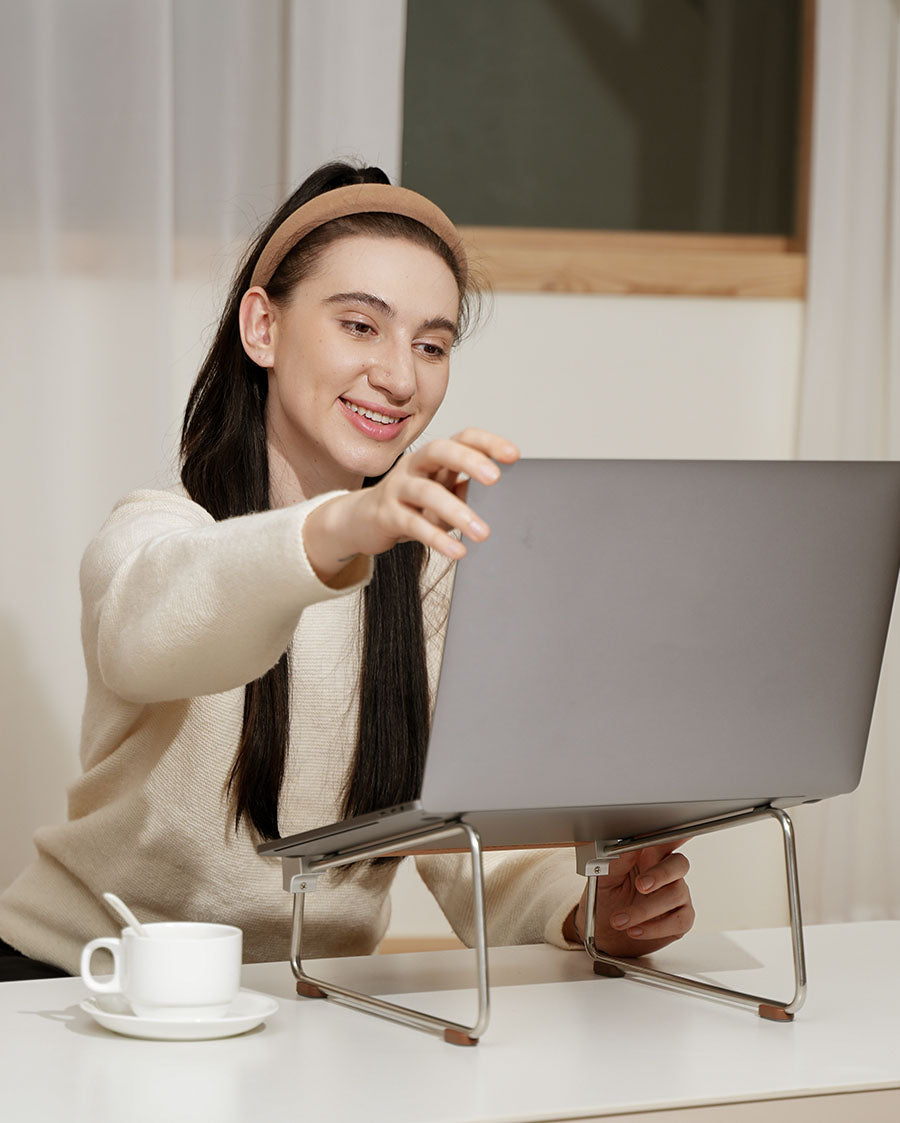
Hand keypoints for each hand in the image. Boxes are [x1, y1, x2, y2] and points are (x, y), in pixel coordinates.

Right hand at [303, 429, 519, 581]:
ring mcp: (397, 488)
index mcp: (434, 457)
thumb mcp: (442, 495)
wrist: (362, 521)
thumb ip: (466, 491)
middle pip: (440, 451)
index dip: (487, 443)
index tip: (514, 455)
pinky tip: (457, 551)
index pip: (462, 438)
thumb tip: (503, 496)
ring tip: (483, 533)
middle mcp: (414, 466)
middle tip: (495, 478)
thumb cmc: (410, 505)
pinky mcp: (385, 514)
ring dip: (457, 511)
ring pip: (426, 492)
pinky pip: (412, 523)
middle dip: (468, 461)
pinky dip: (436, 538)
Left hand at [566, 843, 693, 957]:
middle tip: (640, 885)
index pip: (665, 839)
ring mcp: (677, 895)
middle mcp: (666, 873)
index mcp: (647, 856)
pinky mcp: (681, 918)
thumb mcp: (603, 880)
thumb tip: (626, 848)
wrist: (605, 935)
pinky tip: (635, 930)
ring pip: (675, 894)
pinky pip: (679, 920)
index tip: (676, 831)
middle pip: (679, 864)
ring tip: (620, 920)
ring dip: (644, 909)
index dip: (675, 834)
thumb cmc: (606, 901)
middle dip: (661, 874)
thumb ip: (616, 863)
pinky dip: (654, 928)